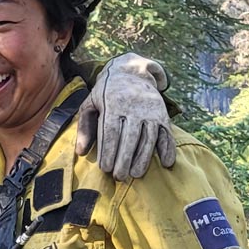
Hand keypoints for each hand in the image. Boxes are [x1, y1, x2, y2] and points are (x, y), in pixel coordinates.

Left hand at [74, 53, 175, 180]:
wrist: (131, 71)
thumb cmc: (106, 93)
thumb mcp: (90, 103)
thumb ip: (84, 127)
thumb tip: (80, 152)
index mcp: (113, 104)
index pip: (111, 132)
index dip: (109, 151)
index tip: (105, 169)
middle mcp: (134, 107)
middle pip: (130, 137)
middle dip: (125, 159)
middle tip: (120, 177)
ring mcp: (150, 111)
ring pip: (149, 137)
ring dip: (144, 158)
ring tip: (136, 175)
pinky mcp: (163, 114)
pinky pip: (167, 133)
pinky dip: (168, 148)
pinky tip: (166, 163)